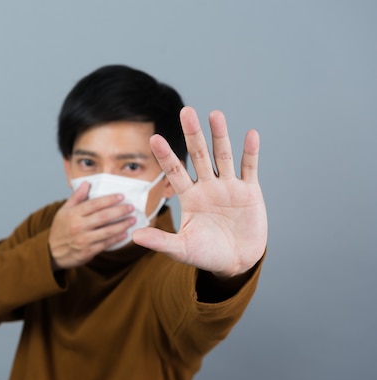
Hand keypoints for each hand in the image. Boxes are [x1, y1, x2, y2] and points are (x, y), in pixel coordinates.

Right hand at [48, 182, 134, 269]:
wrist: (51, 252)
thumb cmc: (59, 230)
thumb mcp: (63, 211)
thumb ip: (76, 197)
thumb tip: (86, 183)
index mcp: (73, 214)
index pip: (94, 204)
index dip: (109, 199)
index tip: (121, 196)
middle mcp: (79, 226)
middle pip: (103, 216)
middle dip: (120, 211)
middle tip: (131, 207)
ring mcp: (84, 240)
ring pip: (107, 231)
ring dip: (122, 225)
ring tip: (132, 220)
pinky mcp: (88, 251)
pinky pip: (106, 244)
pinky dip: (116, 238)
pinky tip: (125, 234)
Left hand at [132, 106, 267, 277]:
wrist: (235, 262)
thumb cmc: (205, 254)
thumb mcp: (181, 249)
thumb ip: (160, 241)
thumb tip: (134, 236)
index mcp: (189, 197)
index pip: (174, 171)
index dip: (165, 155)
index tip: (153, 138)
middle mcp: (207, 186)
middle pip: (198, 155)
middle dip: (192, 134)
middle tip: (185, 111)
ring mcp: (228, 186)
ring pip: (222, 155)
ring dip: (219, 135)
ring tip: (214, 114)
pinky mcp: (249, 192)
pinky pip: (249, 168)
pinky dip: (250, 152)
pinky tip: (251, 134)